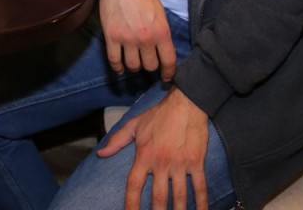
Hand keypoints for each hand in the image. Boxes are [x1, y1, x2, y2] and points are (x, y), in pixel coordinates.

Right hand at [98, 0, 176, 78]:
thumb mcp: (161, 13)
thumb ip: (162, 33)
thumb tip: (164, 50)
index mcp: (161, 32)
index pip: (168, 61)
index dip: (169, 73)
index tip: (166, 77)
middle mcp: (145, 39)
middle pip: (150, 66)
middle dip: (150, 65)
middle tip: (148, 61)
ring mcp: (127, 39)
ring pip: (133, 66)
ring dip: (135, 66)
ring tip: (134, 61)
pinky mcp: (112, 37)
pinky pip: (114, 60)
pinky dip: (118, 67)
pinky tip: (120, 67)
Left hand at [98, 88, 209, 209]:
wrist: (186, 103)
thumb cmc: (159, 115)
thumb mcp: (134, 125)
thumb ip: (117, 141)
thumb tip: (101, 153)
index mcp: (144, 155)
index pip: (134, 185)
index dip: (131, 204)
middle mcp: (161, 162)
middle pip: (158, 197)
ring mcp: (180, 163)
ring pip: (180, 196)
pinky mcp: (196, 162)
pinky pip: (200, 186)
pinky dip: (202, 202)